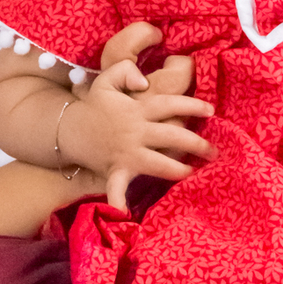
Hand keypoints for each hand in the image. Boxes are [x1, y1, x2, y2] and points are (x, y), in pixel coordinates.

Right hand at [64, 52, 214, 209]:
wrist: (68, 128)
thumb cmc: (94, 105)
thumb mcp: (106, 79)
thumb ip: (126, 71)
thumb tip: (145, 81)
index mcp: (137, 109)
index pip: (170, 105)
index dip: (192, 106)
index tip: (211, 111)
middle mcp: (136, 132)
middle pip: (172, 136)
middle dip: (197, 143)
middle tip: (213, 151)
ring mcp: (127, 152)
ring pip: (158, 162)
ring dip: (177, 169)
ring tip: (193, 172)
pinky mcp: (115, 169)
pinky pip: (117, 186)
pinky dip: (118, 199)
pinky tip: (123, 212)